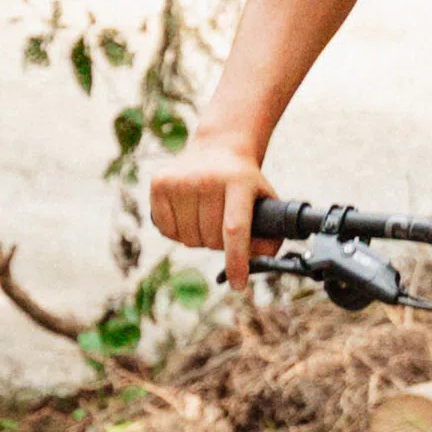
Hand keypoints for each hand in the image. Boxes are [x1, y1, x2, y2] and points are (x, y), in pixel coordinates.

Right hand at [145, 139, 270, 278]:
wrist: (218, 146)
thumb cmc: (245, 183)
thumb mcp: (266, 200)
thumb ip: (271, 235)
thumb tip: (258, 264)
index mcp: (239, 182)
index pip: (234, 229)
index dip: (236, 261)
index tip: (238, 285)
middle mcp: (208, 179)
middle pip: (210, 239)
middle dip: (218, 244)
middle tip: (222, 225)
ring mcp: (181, 180)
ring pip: (187, 238)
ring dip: (198, 238)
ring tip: (206, 216)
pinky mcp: (160, 183)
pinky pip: (166, 230)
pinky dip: (177, 231)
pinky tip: (187, 213)